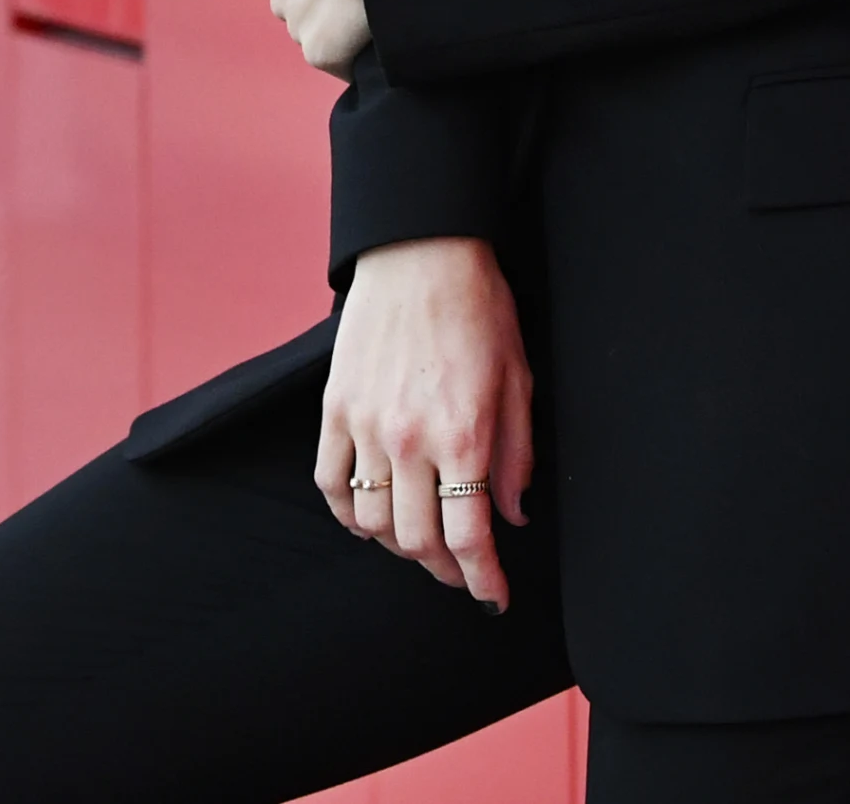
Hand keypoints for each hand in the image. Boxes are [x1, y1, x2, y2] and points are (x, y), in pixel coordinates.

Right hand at [314, 237, 532, 610]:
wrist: (421, 252)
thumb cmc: (479, 309)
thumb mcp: (518, 379)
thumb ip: (517, 455)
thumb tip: (513, 515)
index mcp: (464, 435)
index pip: (469, 537)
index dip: (484, 580)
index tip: (494, 597)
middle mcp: (411, 440)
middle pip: (418, 542)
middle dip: (445, 570)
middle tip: (463, 572)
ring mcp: (366, 426)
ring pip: (373, 522)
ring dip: (399, 546)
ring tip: (421, 542)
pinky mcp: (335, 410)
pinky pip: (331, 484)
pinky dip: (349, 513)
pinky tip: (369, 518)